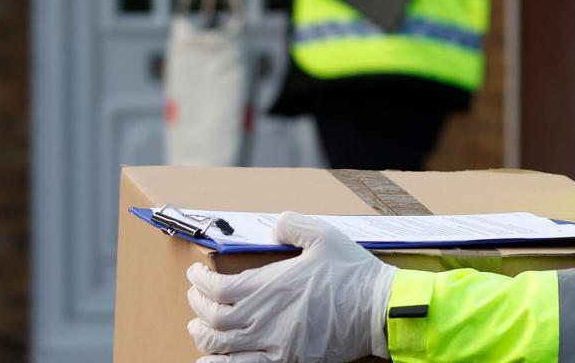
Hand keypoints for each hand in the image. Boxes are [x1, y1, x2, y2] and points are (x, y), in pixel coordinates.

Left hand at [186, 213, 397, 362]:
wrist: (378, 310)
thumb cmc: (352, 273)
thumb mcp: (324, 235)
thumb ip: (293, 225)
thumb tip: (273, 228)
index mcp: (271, 285)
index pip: (219, 287)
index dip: (201, 281)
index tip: (196, 274)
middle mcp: (265, 318)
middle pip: (213, 318)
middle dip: (198, 306)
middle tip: (195, 296)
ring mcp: (275, 344)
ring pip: (222, 347)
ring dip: (203, 337)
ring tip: (197, 327)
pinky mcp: (288, 362)